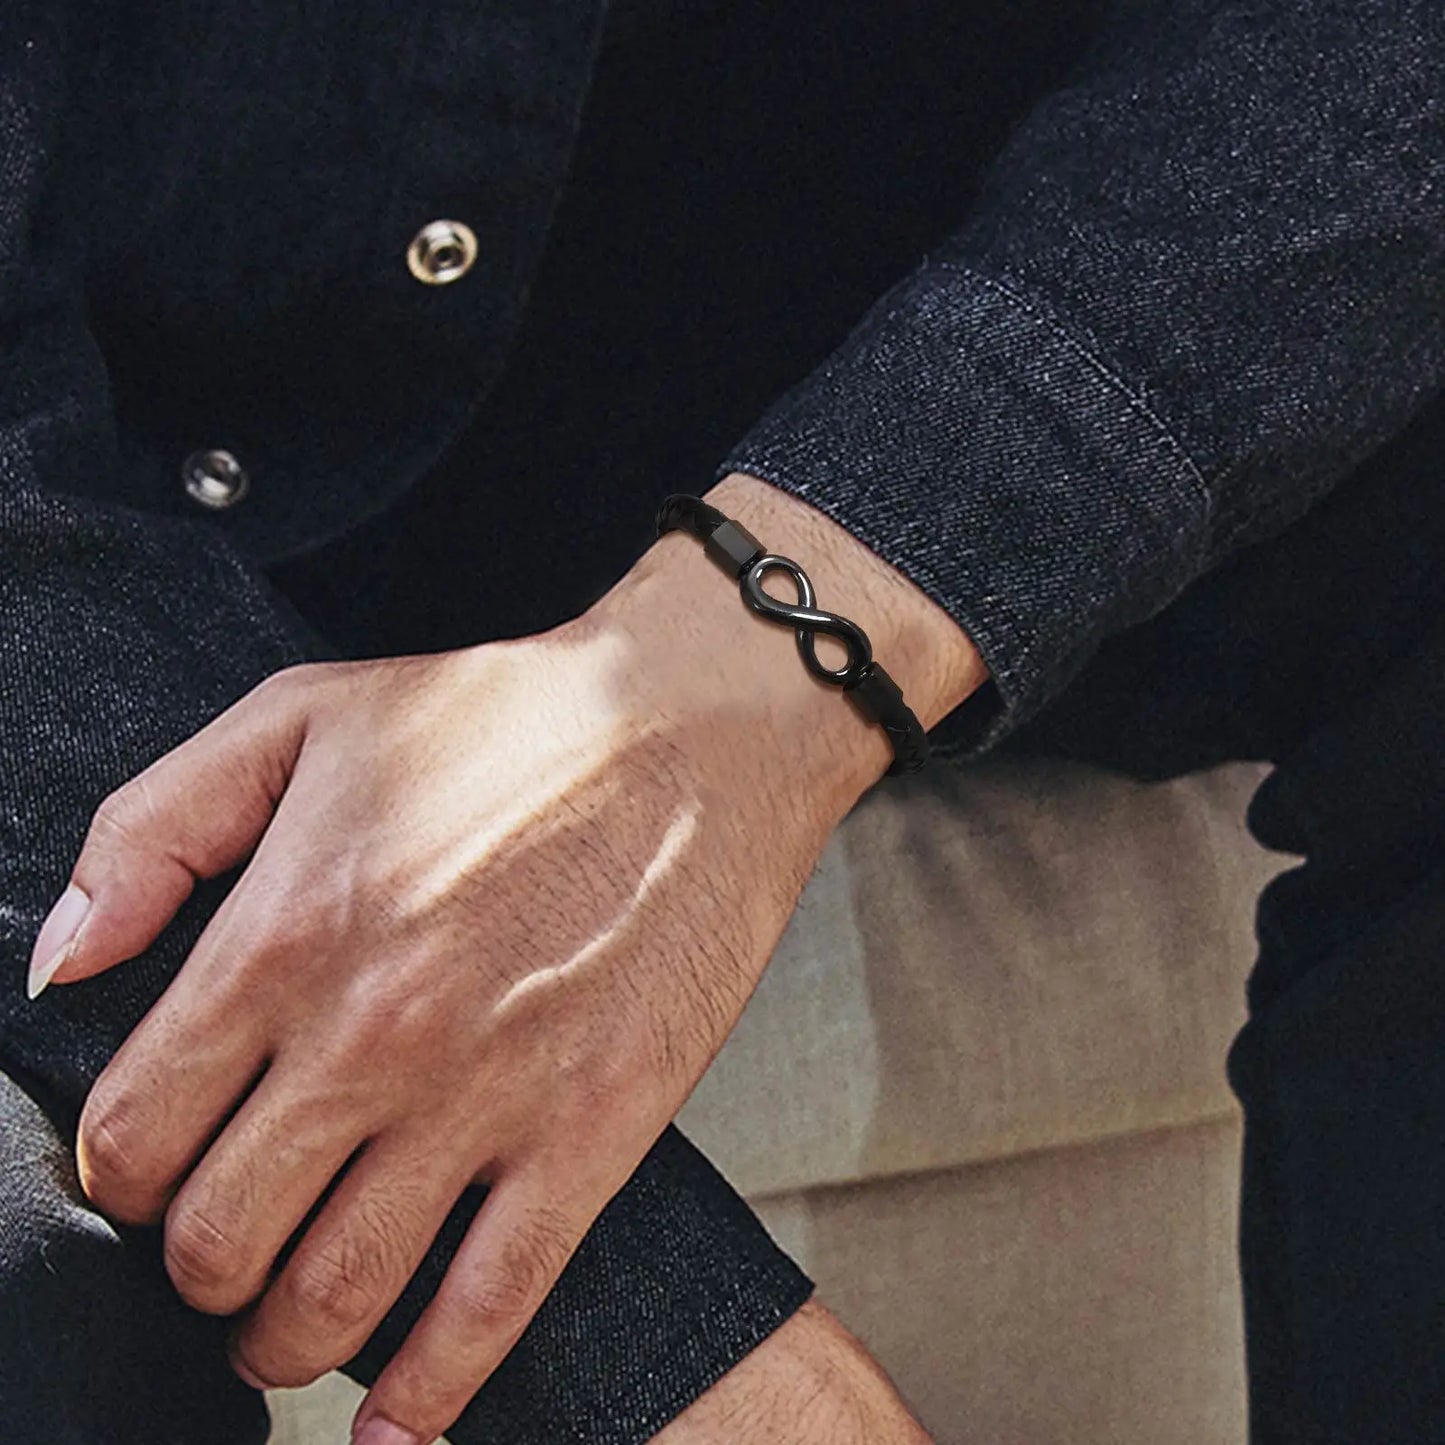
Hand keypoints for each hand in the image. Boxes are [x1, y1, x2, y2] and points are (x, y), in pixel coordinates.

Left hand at [32, 474, 983, 1442]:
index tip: (152, 1170)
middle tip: (220, 1250)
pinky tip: (395, 1424)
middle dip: (195, 1269)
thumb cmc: (508, 717)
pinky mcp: (592, 1133)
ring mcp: (487, 1097)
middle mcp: (370, 1037)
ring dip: (282, 1345)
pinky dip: (427, 1395)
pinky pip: (489, 1310)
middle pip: (218, 1240)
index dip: (118, 1176)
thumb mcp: (302, 716)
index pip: (133, 1134)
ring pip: (334, 1301)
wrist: (697, 727)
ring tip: (283, 1330)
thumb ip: (152, 831)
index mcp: (283, 936)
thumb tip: (61, 960)